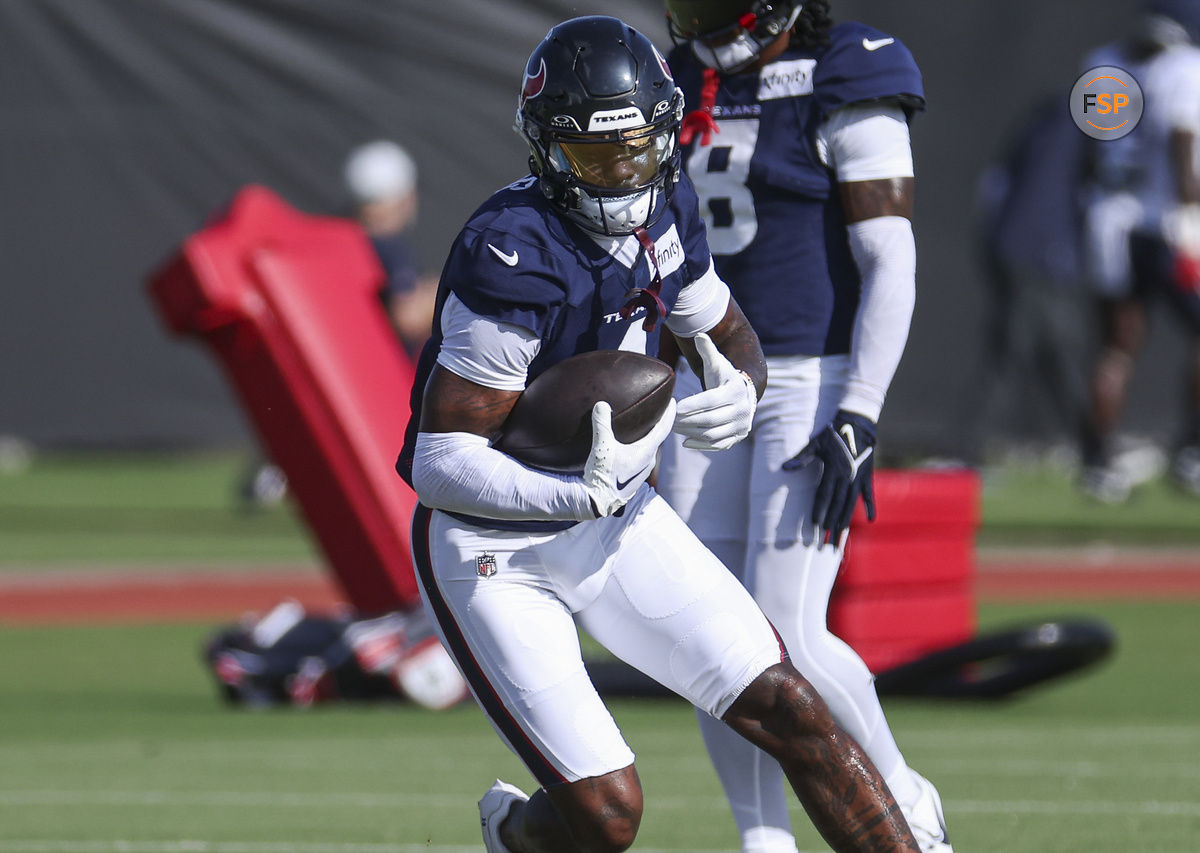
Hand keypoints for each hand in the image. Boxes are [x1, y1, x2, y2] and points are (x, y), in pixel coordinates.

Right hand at [583, 399, 676, 516]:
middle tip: (659, 410)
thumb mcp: (601, 447)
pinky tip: (632, 445)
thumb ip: (601, 424)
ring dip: (649, 437)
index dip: (669, 414)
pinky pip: (642, 457)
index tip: (673, 402)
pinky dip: (641, 447)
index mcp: (645, 452)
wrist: (597, 502)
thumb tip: (601, 404)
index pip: (663, 428)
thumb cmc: (603, 475)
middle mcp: (648, 461)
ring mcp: (642, 471)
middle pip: (657, 438)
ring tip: (646, 426)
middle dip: (659, 424)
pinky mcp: (634, 477)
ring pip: (649, 448)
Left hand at [674, 333, 756, 450]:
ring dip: (691, 433)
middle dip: (687, 421)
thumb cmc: (723, 377)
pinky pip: (718, 446)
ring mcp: (741, 426)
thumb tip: (699, 335)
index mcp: (735, 391)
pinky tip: (685, 442)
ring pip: (712, 434)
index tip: (674, 407)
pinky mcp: (738, 437)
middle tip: (669, 420)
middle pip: (710, 420)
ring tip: (674, 428)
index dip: (691, 405)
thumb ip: (707, 351)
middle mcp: (742, 410)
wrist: (743, 395)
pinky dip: (701, 446)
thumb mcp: (716, 363)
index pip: (710, 401)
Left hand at [782, 410, 876, 542]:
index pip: (824, 496)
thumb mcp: (815, 444)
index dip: (820, 511)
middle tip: (827, 543)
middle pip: (837, 506)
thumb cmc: (832, 435)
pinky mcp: (867, 477)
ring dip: (846, 522)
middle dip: (831, 525)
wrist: (857, 424)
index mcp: (833, 470)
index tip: (816, 526)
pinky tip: (870, 520)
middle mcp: (847, 477)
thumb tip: (785, 468)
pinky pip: (869, 495)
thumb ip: (801, 458)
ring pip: (851, 505)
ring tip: (841, 539)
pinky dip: (870, 507)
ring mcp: (858, 478)